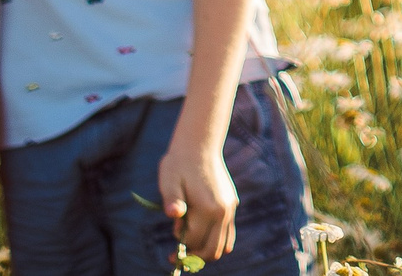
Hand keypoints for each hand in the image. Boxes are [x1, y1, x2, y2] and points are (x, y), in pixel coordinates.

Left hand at [159, 133, 238, 262]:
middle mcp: (223, 211)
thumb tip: (174, 214)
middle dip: (194, 258)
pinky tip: (202, 235)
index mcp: (208, 207)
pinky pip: (229, 233)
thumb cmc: (179, 163)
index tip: (170, 240)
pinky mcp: (232, 204)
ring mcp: (230, 208)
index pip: (194, 241)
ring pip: (223, 245)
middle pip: (212, 250)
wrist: (200, 144)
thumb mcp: (169, 180)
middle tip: (177, 255)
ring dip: (206, 251)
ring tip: (190, 246)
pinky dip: (217, 241)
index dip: (179, 245)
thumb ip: (171, 199)